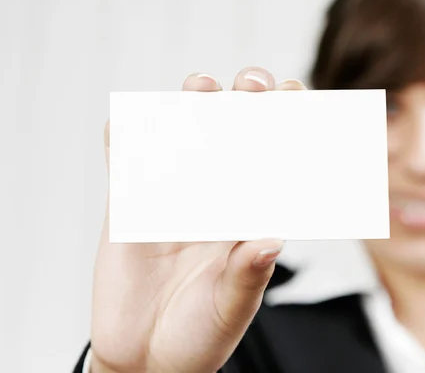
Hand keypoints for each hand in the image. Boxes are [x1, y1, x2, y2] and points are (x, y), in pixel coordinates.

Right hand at [90, 67, 306, 372]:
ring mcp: (169, 200)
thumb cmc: (200, 335)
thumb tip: (272, 239)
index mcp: (246, 219)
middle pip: (230, 138)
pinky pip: (124, 166)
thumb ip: (248, 275)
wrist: (146, 361)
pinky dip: (123, 142)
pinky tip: (126, 124)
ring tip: (201, 86)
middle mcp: (212, 200)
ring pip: (180, 140)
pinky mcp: (128, 209)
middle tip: (253, 84)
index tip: (297, 99)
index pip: (270, 164)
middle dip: (244, 105)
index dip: (285, 130)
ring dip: (189, 108)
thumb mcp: (230, 309)